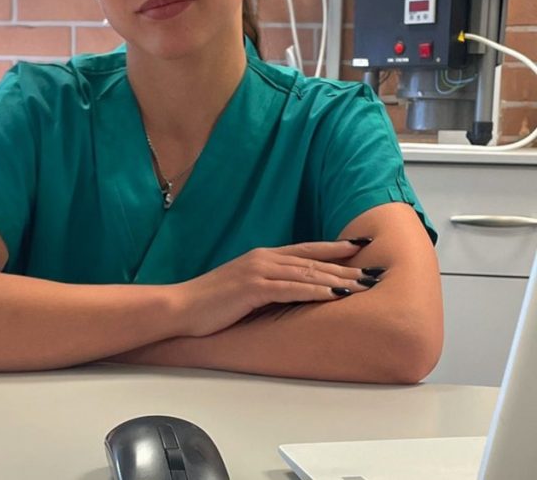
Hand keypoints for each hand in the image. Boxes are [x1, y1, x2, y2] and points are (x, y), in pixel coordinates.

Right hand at [172, 240, 376, 337]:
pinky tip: (334, 294)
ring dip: (337, 278)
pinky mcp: (253, 288)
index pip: (306, 250)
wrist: (182, 307)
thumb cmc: (211, 302)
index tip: (360, 247)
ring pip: (306, 272)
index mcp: (262, 257)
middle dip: (345, 266)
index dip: (334, 248)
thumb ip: (267, 284)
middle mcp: (264, 259)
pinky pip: (290, 289)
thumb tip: (291, 290)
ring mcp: (258, 272)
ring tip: (363, 285)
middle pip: (312, 260)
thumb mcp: (244, 288)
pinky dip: (315, 290)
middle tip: (373, 271)